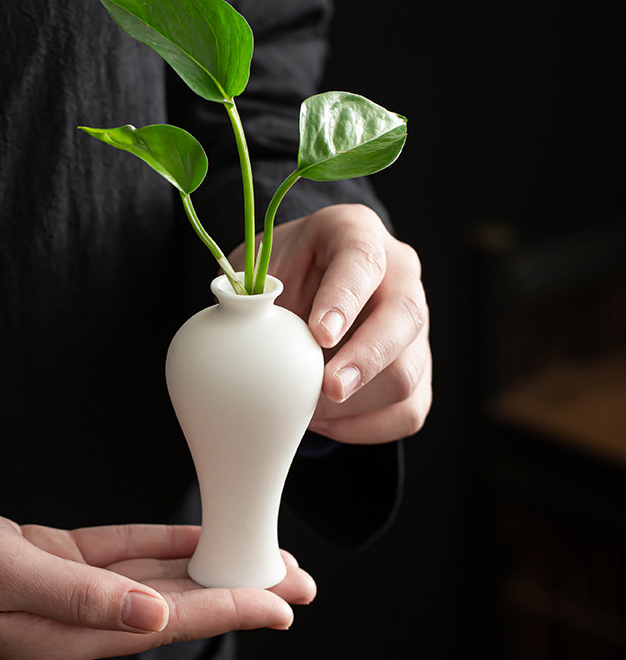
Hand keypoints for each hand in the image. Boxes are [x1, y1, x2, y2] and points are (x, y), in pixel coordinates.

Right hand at [0, 493, 315, 659]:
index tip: (278, 603)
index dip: (226, 609)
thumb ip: (82, 596)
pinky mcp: (63, 558)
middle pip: (174, 604)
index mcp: (63, 637)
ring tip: (259, 557)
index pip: (165, 622)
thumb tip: (154, 612)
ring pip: (157, 576)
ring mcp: (71, 588)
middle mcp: (77, 618)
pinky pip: (126, 550)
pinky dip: (164, 542)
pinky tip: (196, 536)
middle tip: (293, 582)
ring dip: (209, 565)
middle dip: (236, 590)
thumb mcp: (6, 576)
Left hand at [230, 203, 430, 443]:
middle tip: (328, 388)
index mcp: (355, 233)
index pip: (362, 260)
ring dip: (355, 402)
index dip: (344, 299)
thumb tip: (243, 335)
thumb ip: (250, 293)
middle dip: (366, 359)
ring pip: (408, 371)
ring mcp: (413, 323)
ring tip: (307, 409)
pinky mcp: (417, 367)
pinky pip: (407, 410)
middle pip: (405, 317)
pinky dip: (363, 426)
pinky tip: (325, 421)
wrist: (304, 284)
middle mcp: (398, 273)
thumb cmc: (278, 273)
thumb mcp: (256, 266)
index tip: (319, 334)